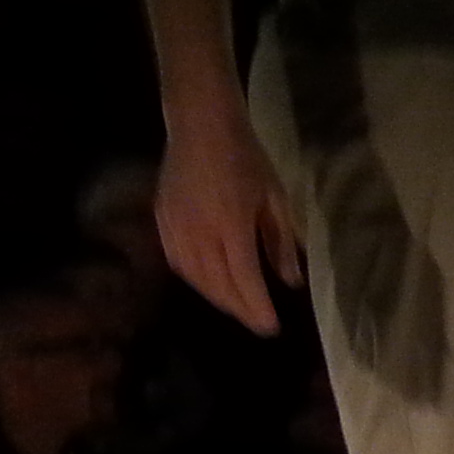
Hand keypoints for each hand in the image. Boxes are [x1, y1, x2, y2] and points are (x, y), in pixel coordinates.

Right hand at [155, 106, 297, 333]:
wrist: (200, 126)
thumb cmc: (246, 158)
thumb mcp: (275, 199)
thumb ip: (281, 242)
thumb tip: (291, 282)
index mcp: (231, 226)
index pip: (243, 280)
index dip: (256, 307)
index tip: (270, 327)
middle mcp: (199, 233)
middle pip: (218, 285)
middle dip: (239, 309)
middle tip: (257, 323)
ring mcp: (176, 227)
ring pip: (195, 277)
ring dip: (217, 298)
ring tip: (238, 308)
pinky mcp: (162, 221)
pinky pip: (177, 262)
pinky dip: (195, 280)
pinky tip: (208, 285)